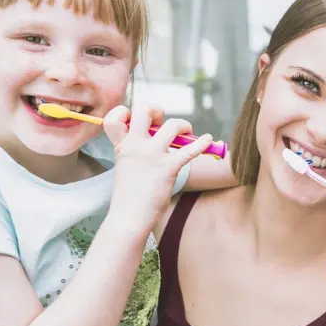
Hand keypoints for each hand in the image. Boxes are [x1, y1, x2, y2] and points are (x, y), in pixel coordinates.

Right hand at [103, 103, 212, 230]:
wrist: (129, 217)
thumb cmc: (130, 196)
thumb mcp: (126, 167)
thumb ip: (135, 152)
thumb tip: (158, 141)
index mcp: (122, 146)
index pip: (116, 116)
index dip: (125, 112)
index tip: (136, 121)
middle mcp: (135, 146)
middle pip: (143, 109)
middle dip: (156, 108)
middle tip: (163, 121)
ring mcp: (151, 156)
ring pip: (172, 125)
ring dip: (184, 126)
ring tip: (187, 134)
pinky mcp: (167, 168)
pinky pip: (189, 150)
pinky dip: (202, 144)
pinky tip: (209, 140)